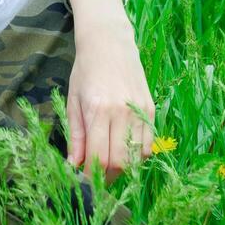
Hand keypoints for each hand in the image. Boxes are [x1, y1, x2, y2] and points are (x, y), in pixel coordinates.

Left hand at [65, 33, 154, 181]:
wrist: (109, 43)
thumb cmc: (85, 71)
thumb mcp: (72, 101)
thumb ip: (75, 136)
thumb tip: (74, 165)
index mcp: (97, 110)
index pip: (98, 157)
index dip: (91, 176)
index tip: (84, 182)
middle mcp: (121, 112)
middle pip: (119, 162)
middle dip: (107, 177)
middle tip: (97, 178)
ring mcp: (139, 111)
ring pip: (137, 157)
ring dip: (124, 168)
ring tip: (110, 166)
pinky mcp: (151, 109)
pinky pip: (148, 143)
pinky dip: (137, 155)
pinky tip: (124, 152)